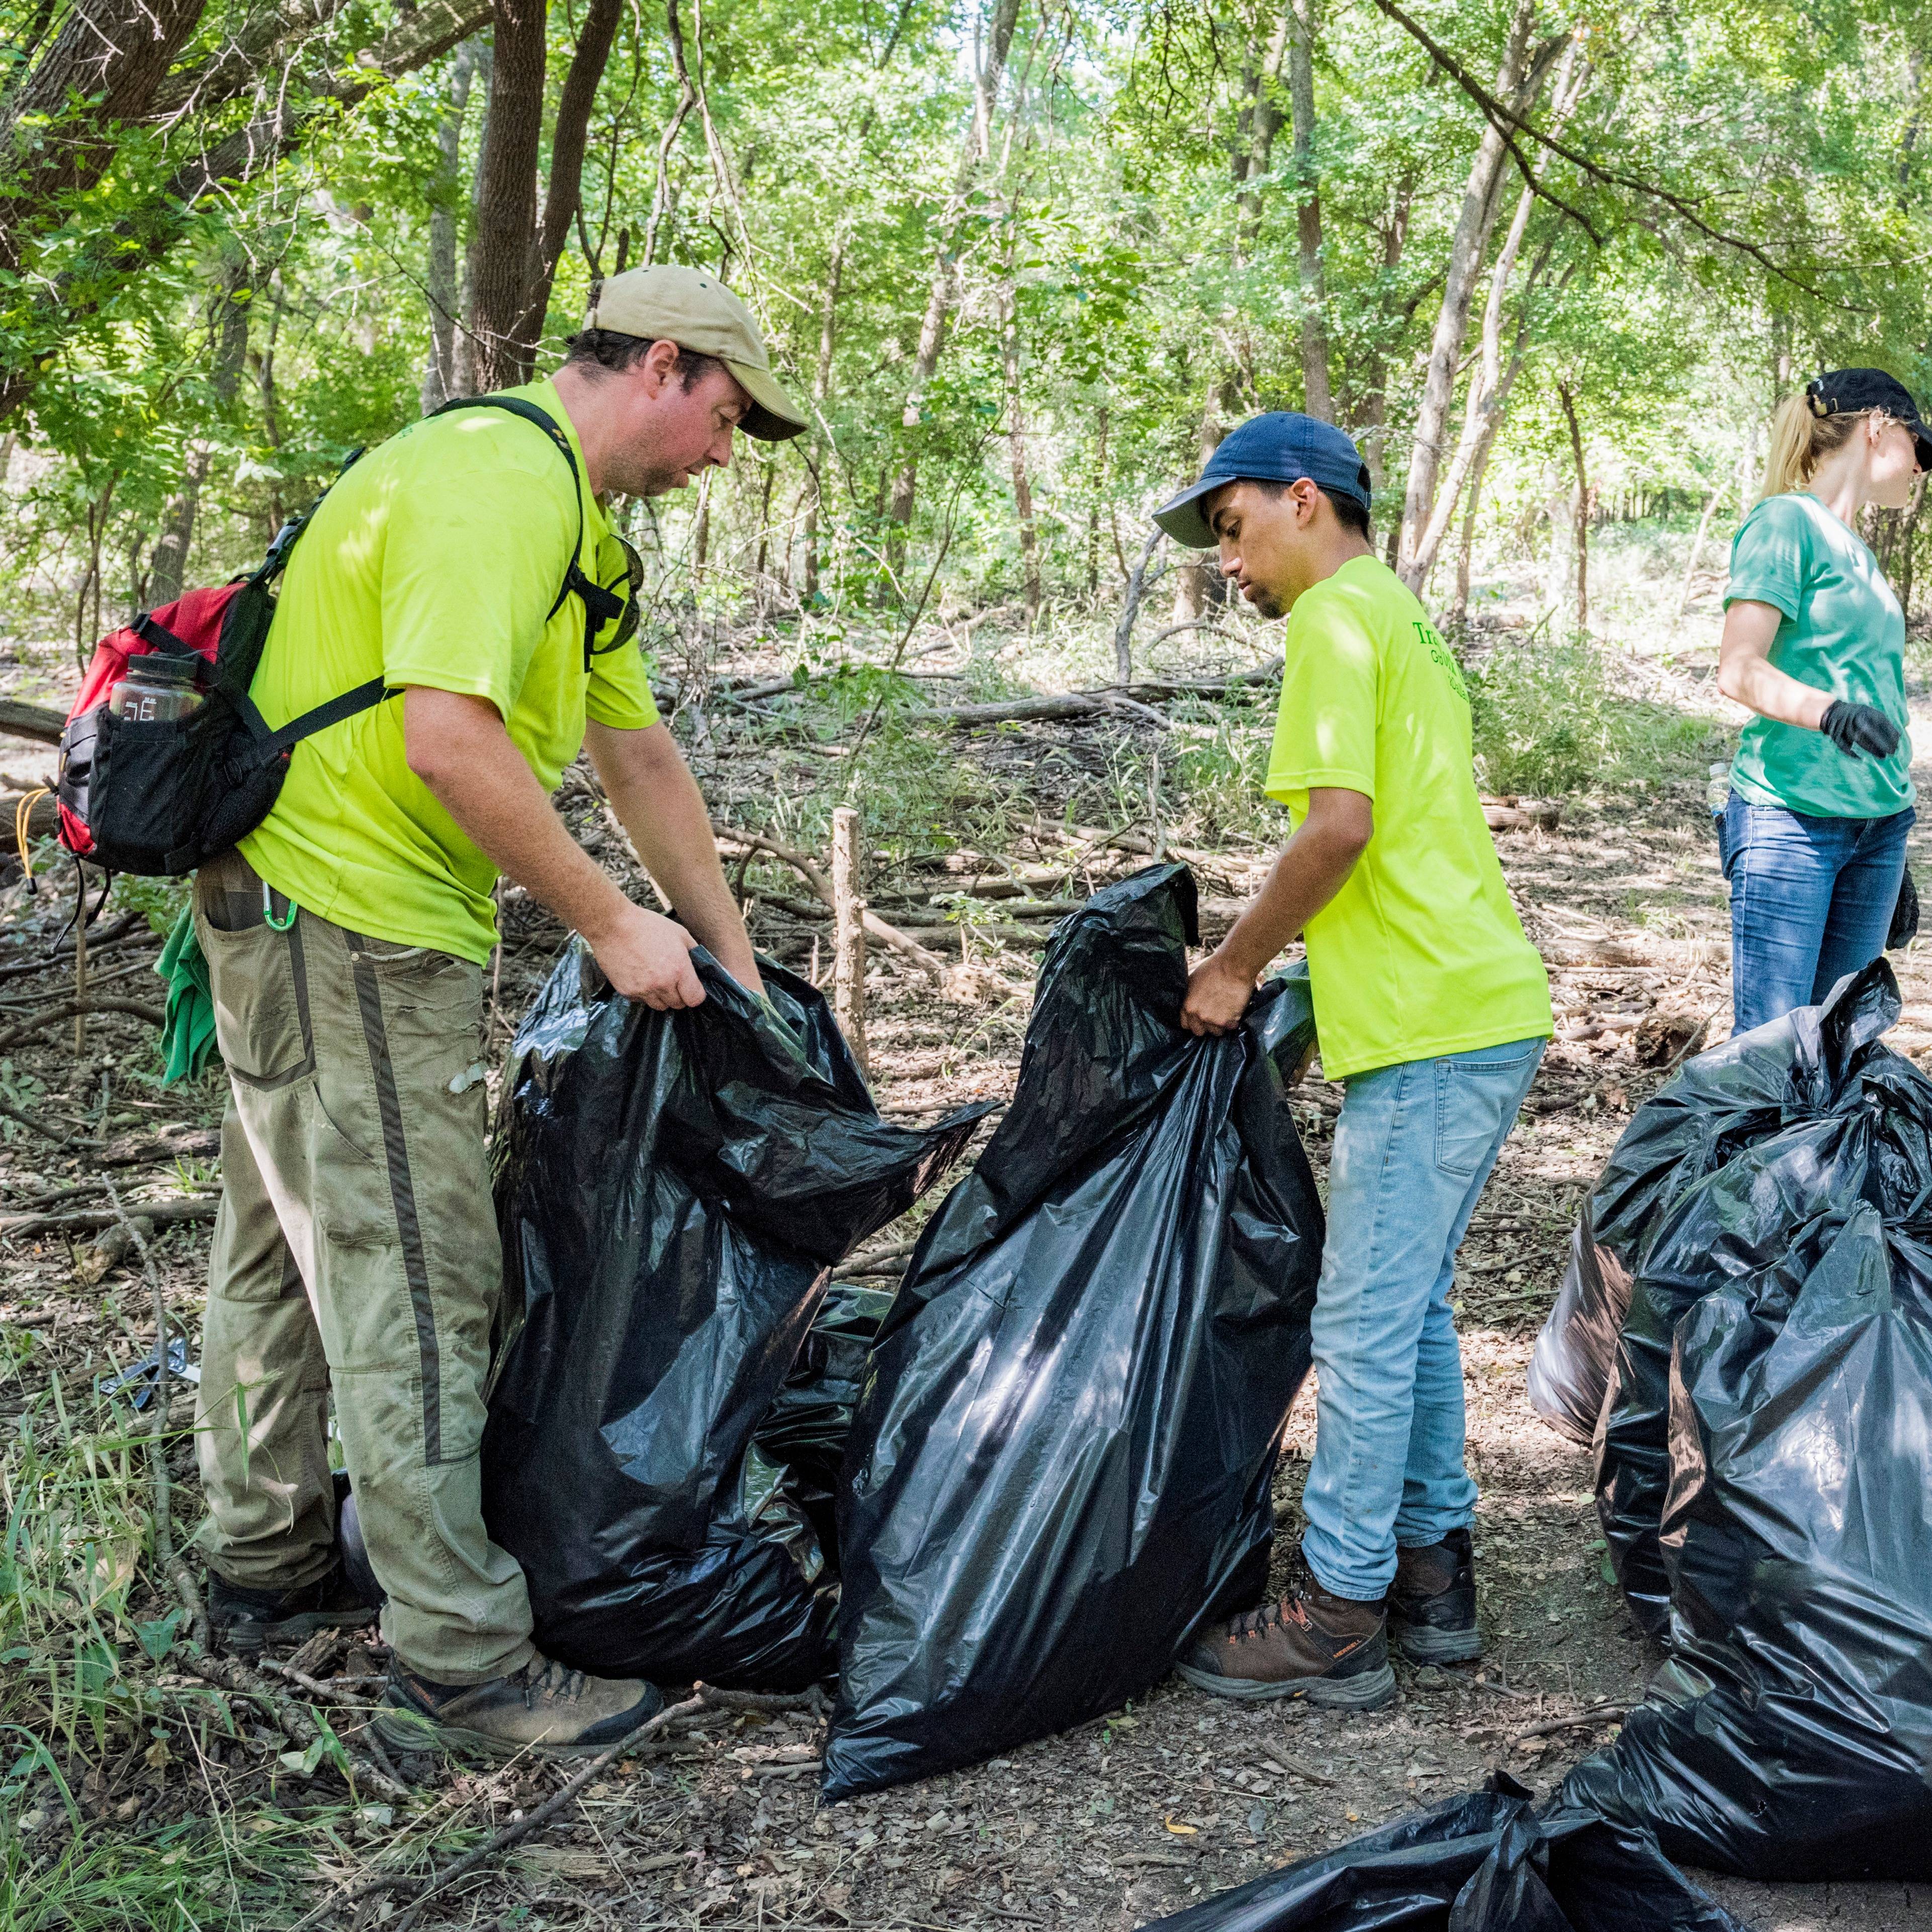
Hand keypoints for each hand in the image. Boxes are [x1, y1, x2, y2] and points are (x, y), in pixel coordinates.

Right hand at [584, 900, 705, 1008]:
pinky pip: (641, 1001)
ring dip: (661, 997)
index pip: (695, 999)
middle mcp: (662, 984)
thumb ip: (694, 952)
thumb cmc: (647, 926)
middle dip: (679, 995)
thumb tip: (704, 965)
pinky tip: (640, 977)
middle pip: (678, 1005)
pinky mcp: (627, 992)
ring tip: (656, 978)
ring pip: (659, 1006)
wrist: (612, 926)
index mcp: (679, 970)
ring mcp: (643, 990)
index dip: (695, 994)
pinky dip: (643, 994)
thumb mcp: (679, 933)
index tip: (691, 987)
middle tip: (673, 979)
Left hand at [1180, 950, 1255, 1036]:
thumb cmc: (1214, 968)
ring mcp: (1214, 1020)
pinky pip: (1231, 1028)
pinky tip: (1234, 1009)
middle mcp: (1199, 1016)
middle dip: (1206, 1026)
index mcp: (1188, 1006)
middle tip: (1214, 1015)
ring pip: (1216, 1032)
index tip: (1199, 1018)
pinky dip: (1233, 1021)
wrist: (1233, 966)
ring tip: (1226, 1011)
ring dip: (1221, 1024)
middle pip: (1200, 1031)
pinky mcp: (1229, 1021)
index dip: (1193, 1021)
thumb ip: (1189, 996)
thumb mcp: (1192, 980)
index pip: (1186, 1025)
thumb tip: (1188, 1001)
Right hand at [1820, 700, 1902, 759]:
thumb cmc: (1858, 715)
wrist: (1832, 712)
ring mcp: (1843, 726)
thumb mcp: (1871, 713)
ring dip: (1870, 749)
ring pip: (1857, 739)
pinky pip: (1843, 745)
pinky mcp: (1835, 734)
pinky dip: (1851, 753)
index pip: (1879, 722)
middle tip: (1892, 752)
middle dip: (1881, 742)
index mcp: (1865, 711)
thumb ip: (1883, 723)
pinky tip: (1861, 759)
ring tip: (1882, 756)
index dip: (1889, 733)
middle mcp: (1854, 717)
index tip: (1897, 743)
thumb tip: (1898, 737)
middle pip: (1868, 731)